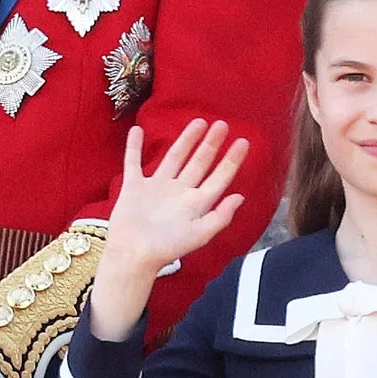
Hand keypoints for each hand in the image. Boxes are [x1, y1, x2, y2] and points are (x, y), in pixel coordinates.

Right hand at [88, 120, 247, 339]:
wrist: (133, 255)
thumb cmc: (166, 249)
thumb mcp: (199, 235)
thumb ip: (220, 216)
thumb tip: (241, 197)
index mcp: (195, 204)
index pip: (218, 178)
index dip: (231, 161)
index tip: (243, 142)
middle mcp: (178, 192)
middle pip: (199, 163)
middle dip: (211, 144)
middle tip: (222, 124)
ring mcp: (156, 188)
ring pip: (174, 157)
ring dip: (185, 140)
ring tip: (198, 122)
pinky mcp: (133, 187)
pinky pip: (134, 162)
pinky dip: (134, 147)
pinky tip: (137, 130)